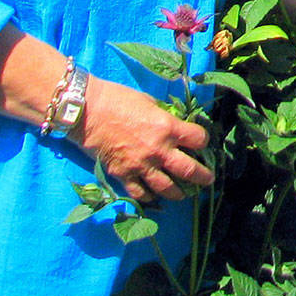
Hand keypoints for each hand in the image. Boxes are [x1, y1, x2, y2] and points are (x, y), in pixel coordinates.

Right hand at [74, 77, 213, 204]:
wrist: (88, 110)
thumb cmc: (118, 99)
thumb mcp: (149, 101)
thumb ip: (163, 117)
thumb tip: (174, 125)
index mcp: (167, 127)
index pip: (198, 139)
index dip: (202, 140)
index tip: (201, 142)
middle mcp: (158, 149)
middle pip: (189, 170)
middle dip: (202, 177)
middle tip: (207, 180)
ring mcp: (141, 165)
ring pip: (167, 188)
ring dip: (179, 193)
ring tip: (183, 194)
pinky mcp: (123, 174)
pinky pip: (141, 193)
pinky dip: (150, 197)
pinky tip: (154, 197)